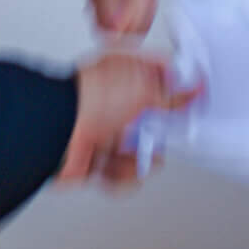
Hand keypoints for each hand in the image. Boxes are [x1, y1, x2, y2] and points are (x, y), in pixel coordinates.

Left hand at [59, 51, 195, 189]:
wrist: (56, 134)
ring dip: (142, 157)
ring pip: (135, 148)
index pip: (156, 76)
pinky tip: (126, 169)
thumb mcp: (142, 88)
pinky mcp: (94, 158)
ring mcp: (101, 130)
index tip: (193, 97)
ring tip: (145, 157)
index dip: (176, 87)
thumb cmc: (89, 100)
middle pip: (148, 117)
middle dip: (160, 130)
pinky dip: (124, 175)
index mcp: (120, 73)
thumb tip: (191, 88)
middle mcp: (111, 101)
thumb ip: (170, 92)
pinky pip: (119, 172)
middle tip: (164, 134)